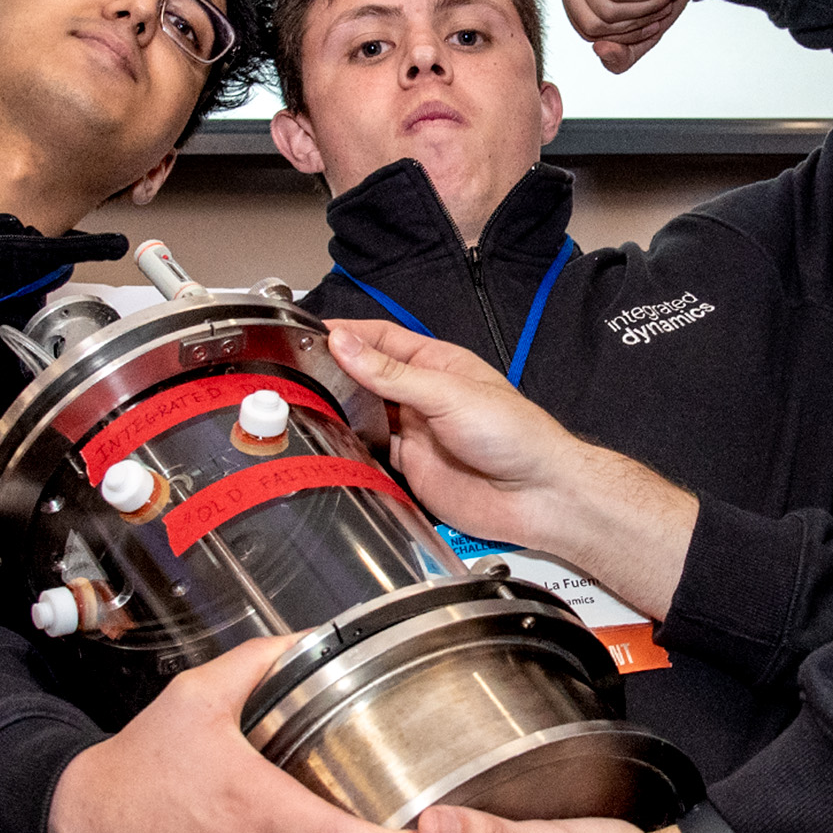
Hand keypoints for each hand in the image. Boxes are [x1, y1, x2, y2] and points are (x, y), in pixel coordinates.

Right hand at [326, 318, 696, 614]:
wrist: (538, 497)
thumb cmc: (515, 435)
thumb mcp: (449, 393)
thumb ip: (392, 374)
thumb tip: (345, 345)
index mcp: (437, 363)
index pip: (380, 339)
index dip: (345, 335)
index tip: (308, 335)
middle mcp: (423, 395)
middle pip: (367, 377)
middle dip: (335, 373)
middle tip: (294, 373)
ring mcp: (416, 432)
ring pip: (365, 415)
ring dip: (340, 411)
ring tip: (303, 406)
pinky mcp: (411, 468)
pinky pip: (372, 454)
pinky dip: (351, 450)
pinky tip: (332, 445)